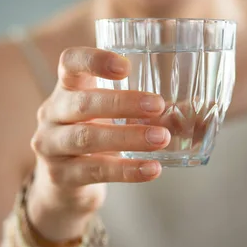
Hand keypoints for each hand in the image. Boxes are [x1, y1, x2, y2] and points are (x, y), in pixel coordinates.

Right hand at [26, 47, 169, 240]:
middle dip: (122, 103)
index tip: (126, 66)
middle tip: (158, 105)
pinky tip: (152, 169)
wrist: (61, 186)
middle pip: (83, 103)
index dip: (94, 60)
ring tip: (162, 138)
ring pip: (87, 139)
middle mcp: (52, 113)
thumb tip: (195, 109)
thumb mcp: (106, 114)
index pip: (70, 63)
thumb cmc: (95, 136)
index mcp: (67, 88)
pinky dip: (127, 170)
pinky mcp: (61, 177)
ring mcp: (52, 146)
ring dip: (128, 137)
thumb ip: (138, 105)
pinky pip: (96, 171)